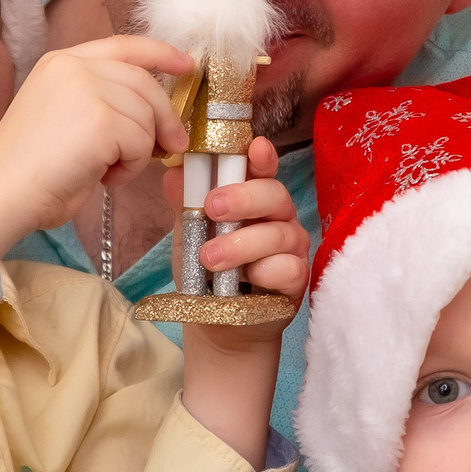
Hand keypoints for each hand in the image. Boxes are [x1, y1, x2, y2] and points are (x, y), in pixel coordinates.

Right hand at [0, 36, 191, 233]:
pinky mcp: (100, 119)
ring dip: (138, 152)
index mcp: (60, 62)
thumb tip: (153, 112)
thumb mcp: (62, 115)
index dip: (159, 52)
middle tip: (173, 144)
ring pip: (146, 116)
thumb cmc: (29, 169)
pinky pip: (141, 143)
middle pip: (144, 82)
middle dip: (165, 116)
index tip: (186, 63)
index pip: (122, 45)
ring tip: (107, 170)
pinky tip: (103, 177)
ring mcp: (86, 90)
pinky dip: (130, 167)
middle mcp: (73, 67)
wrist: (2, 193)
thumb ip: (99, 99)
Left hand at [188, 137, 310, 303]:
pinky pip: (289, 267)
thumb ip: (185, 204)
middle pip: (275, 194)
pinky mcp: (297, 279)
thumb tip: (174, 172)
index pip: (262, 170)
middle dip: (244, 198)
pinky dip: (264, 271)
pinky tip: (247, 280)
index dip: (262, 157)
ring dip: (242, 244)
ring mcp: (291, 248)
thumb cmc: (206, 271)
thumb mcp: (189, 235)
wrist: (215, 323)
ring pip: (280, 233)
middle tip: (213, 207)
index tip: (254, 148)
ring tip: (210, 258)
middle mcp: (277, 218)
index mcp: (253, 200)